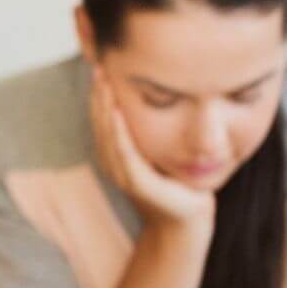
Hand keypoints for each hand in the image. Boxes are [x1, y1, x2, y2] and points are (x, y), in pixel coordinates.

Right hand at [90, 69, 214, 230]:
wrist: (188, 220)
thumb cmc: (178, 185)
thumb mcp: (161, 153)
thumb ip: (150, 134)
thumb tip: (154, 101)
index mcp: (116, 155)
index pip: (102, 119)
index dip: (99, 95)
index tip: (100, 67)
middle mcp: (114, 163)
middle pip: (100, 123)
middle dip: (98, 95)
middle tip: (98, 67)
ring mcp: (123, 174)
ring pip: (107, 134)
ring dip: (103, 107)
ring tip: (103, 83)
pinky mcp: (137, 183)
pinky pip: (124, 151)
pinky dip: (117, 131)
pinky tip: (116, 111)